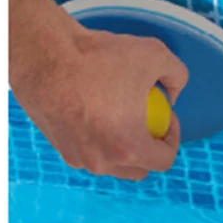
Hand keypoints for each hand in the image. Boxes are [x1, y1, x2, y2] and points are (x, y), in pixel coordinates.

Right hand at [13, 27, 187, 180]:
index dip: (173, 139)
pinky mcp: (58, 146)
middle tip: (149, 121)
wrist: (44, 54)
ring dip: (124, 146)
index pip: (163, 161)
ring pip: (112, 163)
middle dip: (150, 149)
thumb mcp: (155, 55)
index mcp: (128, 147)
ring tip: (124, 116)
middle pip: (138, 169)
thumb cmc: (98, 57)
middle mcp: (101, 160)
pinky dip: (99, 139)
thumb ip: (178, 76)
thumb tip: (174, 95)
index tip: (167, 119)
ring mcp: (77, 156)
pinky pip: (88, 151)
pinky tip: (100, 110)